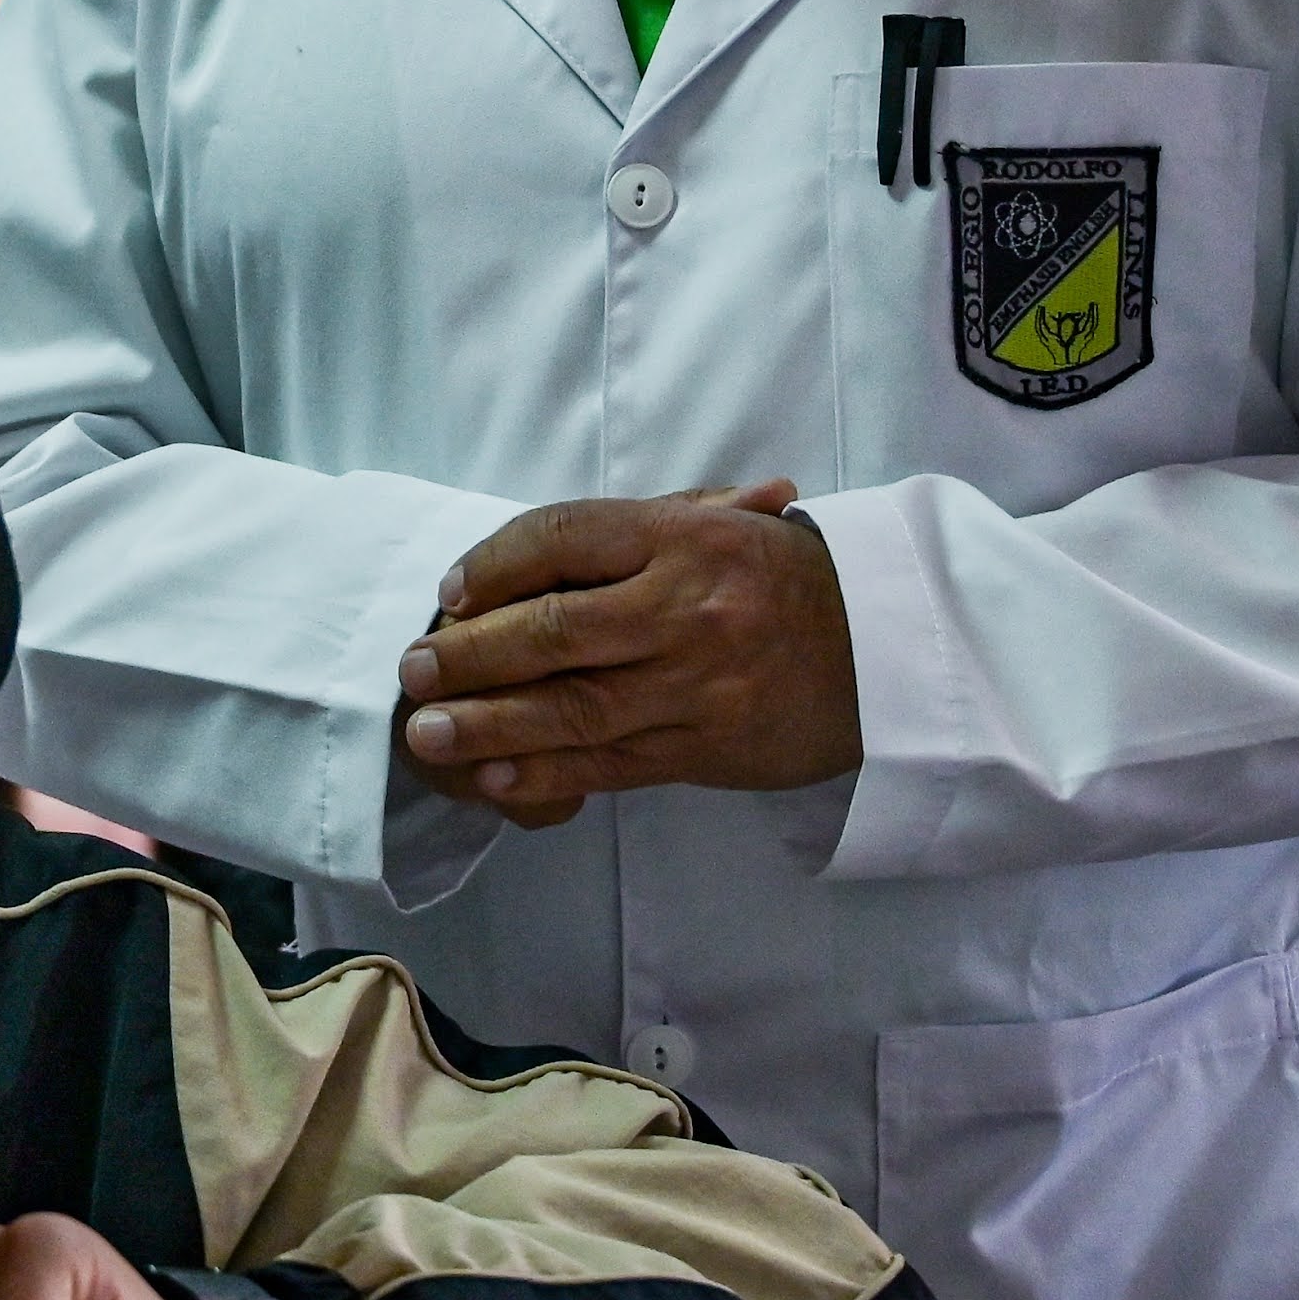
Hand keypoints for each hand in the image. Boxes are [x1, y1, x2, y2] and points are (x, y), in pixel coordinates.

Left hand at [394, 482, 862, 826]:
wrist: (884, 650)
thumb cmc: (785, 580)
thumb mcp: (725, 525)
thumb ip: (635, 530)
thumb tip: (519, 556)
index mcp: (685, 534)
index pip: (562, 536)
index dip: (494, 564)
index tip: (451, 594)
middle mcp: (687, 605)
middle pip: (553, 629)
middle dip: (471, 654)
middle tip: (414, 669)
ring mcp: (698, 683)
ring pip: (572, 706)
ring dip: (489, 723)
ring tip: (430, 732)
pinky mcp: (708, 748)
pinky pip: (610, 762)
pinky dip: (546, 771)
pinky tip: (495, 775)